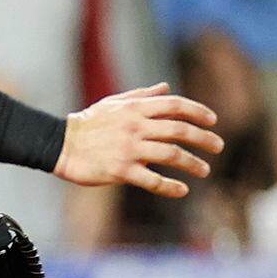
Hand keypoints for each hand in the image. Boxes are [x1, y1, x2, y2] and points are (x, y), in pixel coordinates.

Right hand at [54, 83, 222, 197]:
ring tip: (204, 170)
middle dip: (204, 138)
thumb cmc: (87, 123)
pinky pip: (152, 180)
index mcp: (135, 109)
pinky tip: (182, 190)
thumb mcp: (113, 103)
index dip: (198, 112)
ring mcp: (129, 149)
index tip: (213, 121)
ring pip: (171, 155)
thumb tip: (166, 87)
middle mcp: (135, 127)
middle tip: (218, 146)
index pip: (175, 105)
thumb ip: (142, 96)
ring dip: (192, 163)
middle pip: (179, 130)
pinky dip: (170, 186)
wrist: (59, 144)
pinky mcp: (120, 170)